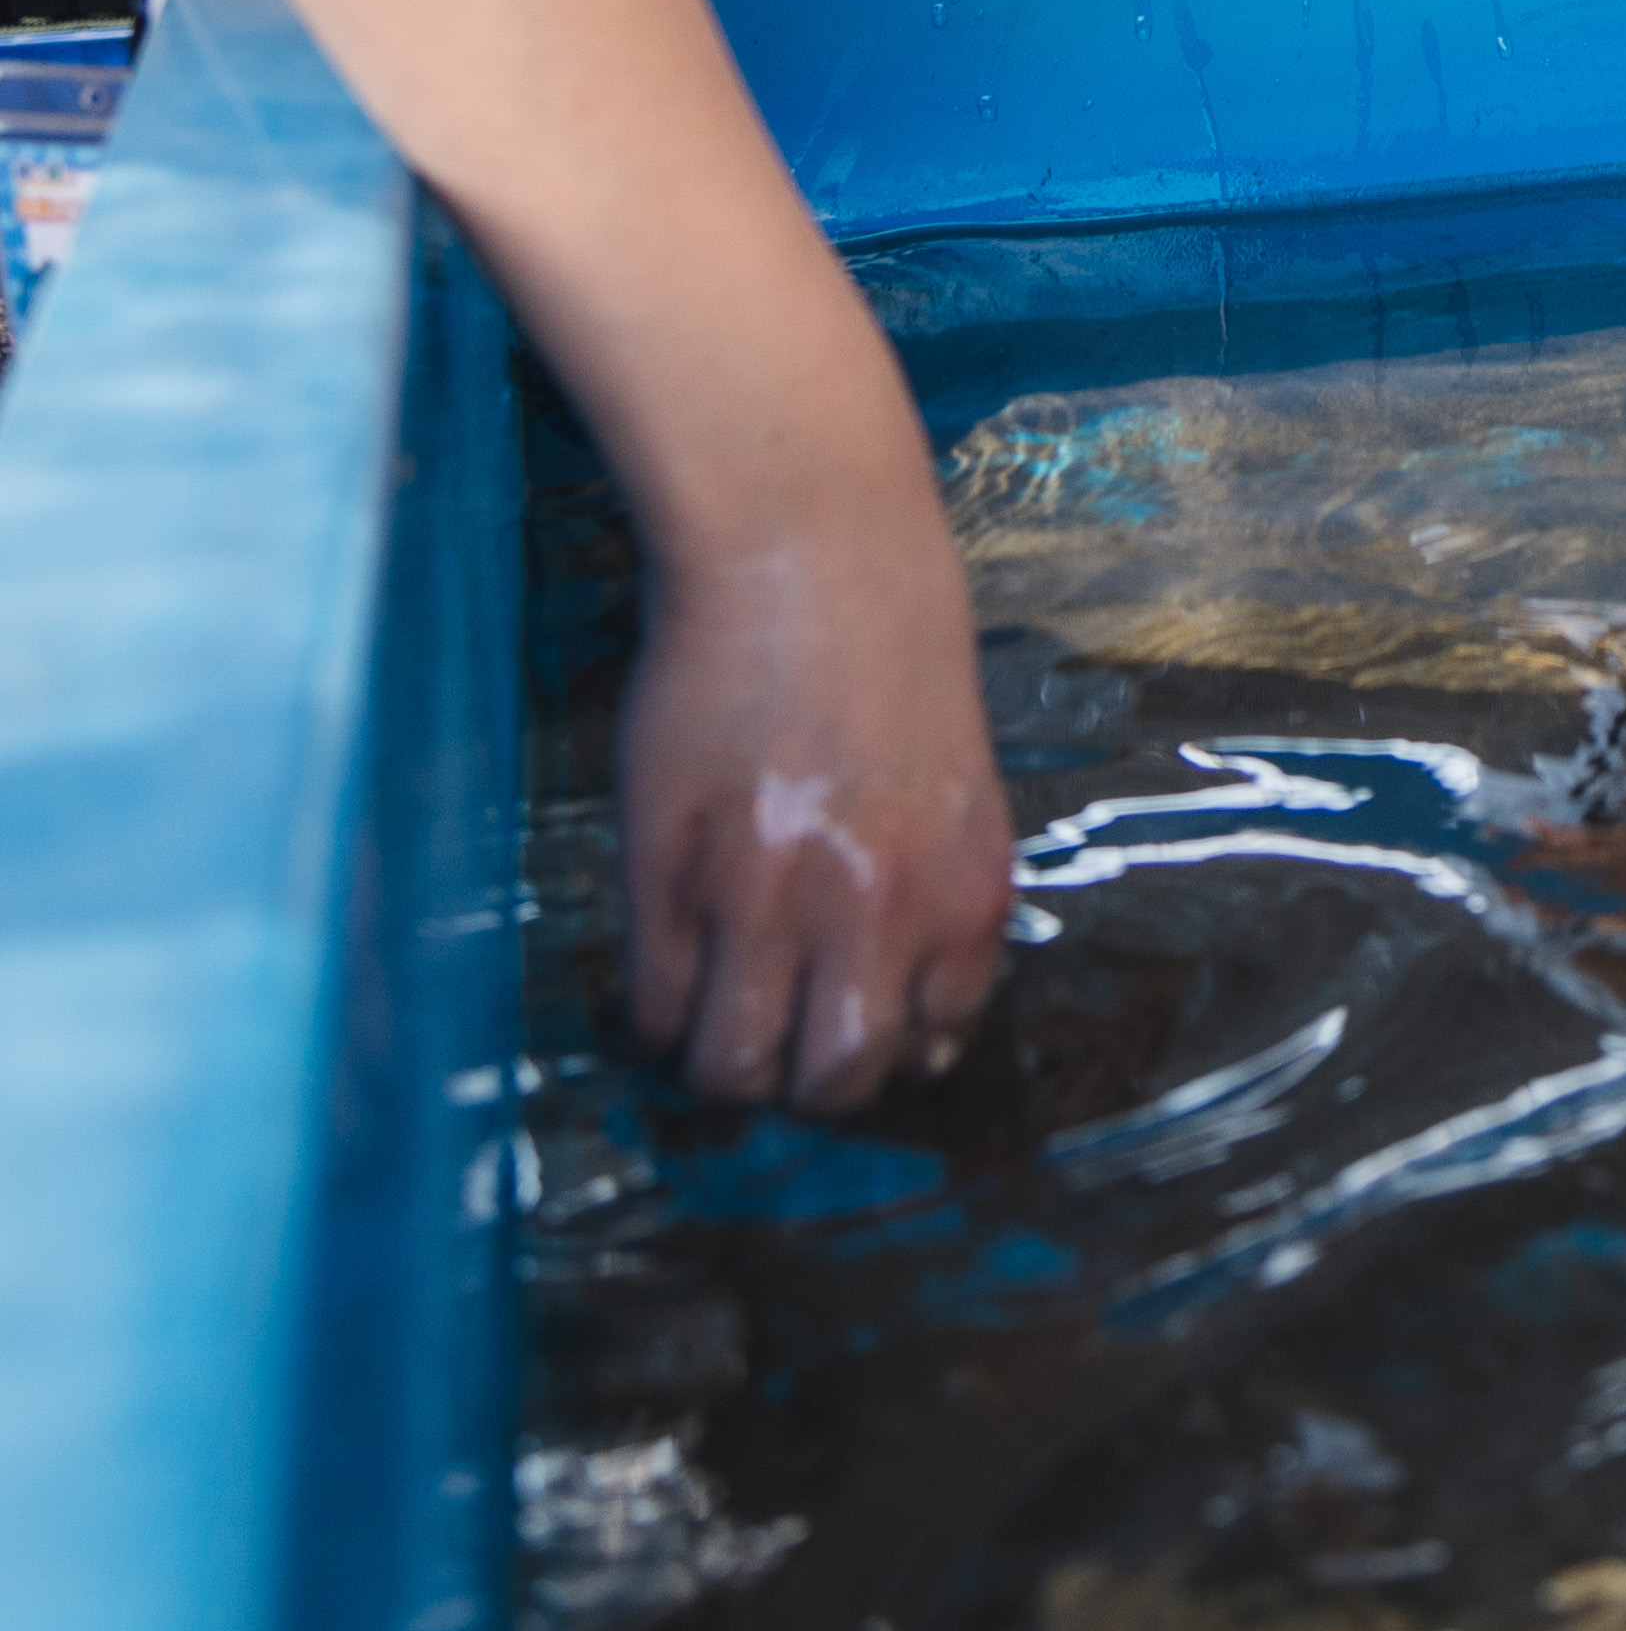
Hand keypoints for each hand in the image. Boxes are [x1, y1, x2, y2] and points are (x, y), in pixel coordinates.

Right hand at [621, 460, 1015, 1110]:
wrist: (809, 549)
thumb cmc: (891, 649)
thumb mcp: (956, 783)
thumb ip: (939, 895)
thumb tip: (914, 1019)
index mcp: (963, 889)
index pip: (934, 1042)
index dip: (889, 1048)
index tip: (858, 1027)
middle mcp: (876, 911)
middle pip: (835, 1079)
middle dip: (807, 1081)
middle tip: (783, 1039)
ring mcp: (768, 897)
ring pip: (736, 1065)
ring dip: (725, 1062)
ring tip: (716, 1020)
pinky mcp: (675, 872)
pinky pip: (657, 1004)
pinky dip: (659, 1015)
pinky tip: (669, 976)